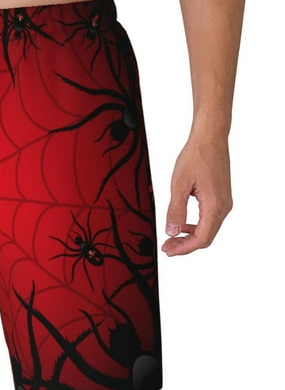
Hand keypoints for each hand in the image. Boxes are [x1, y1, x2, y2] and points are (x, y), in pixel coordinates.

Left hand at [162, 135, 232, 256]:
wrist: (210, 138)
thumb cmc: (196, 156)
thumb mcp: (179, 184)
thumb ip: (175, 210)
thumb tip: (171, 231)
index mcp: (215, 205)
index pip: (202, 238)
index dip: (184, 248)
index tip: (168, 251)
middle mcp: (223, 206)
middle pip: (206, 237)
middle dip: (185, 245)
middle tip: (167, 248)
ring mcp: (224, 202)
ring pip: (208, 229)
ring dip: (189, 236)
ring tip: (171, 238)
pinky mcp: (221, 197)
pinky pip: (209, 219)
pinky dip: (195, 226)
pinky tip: (182, 225)